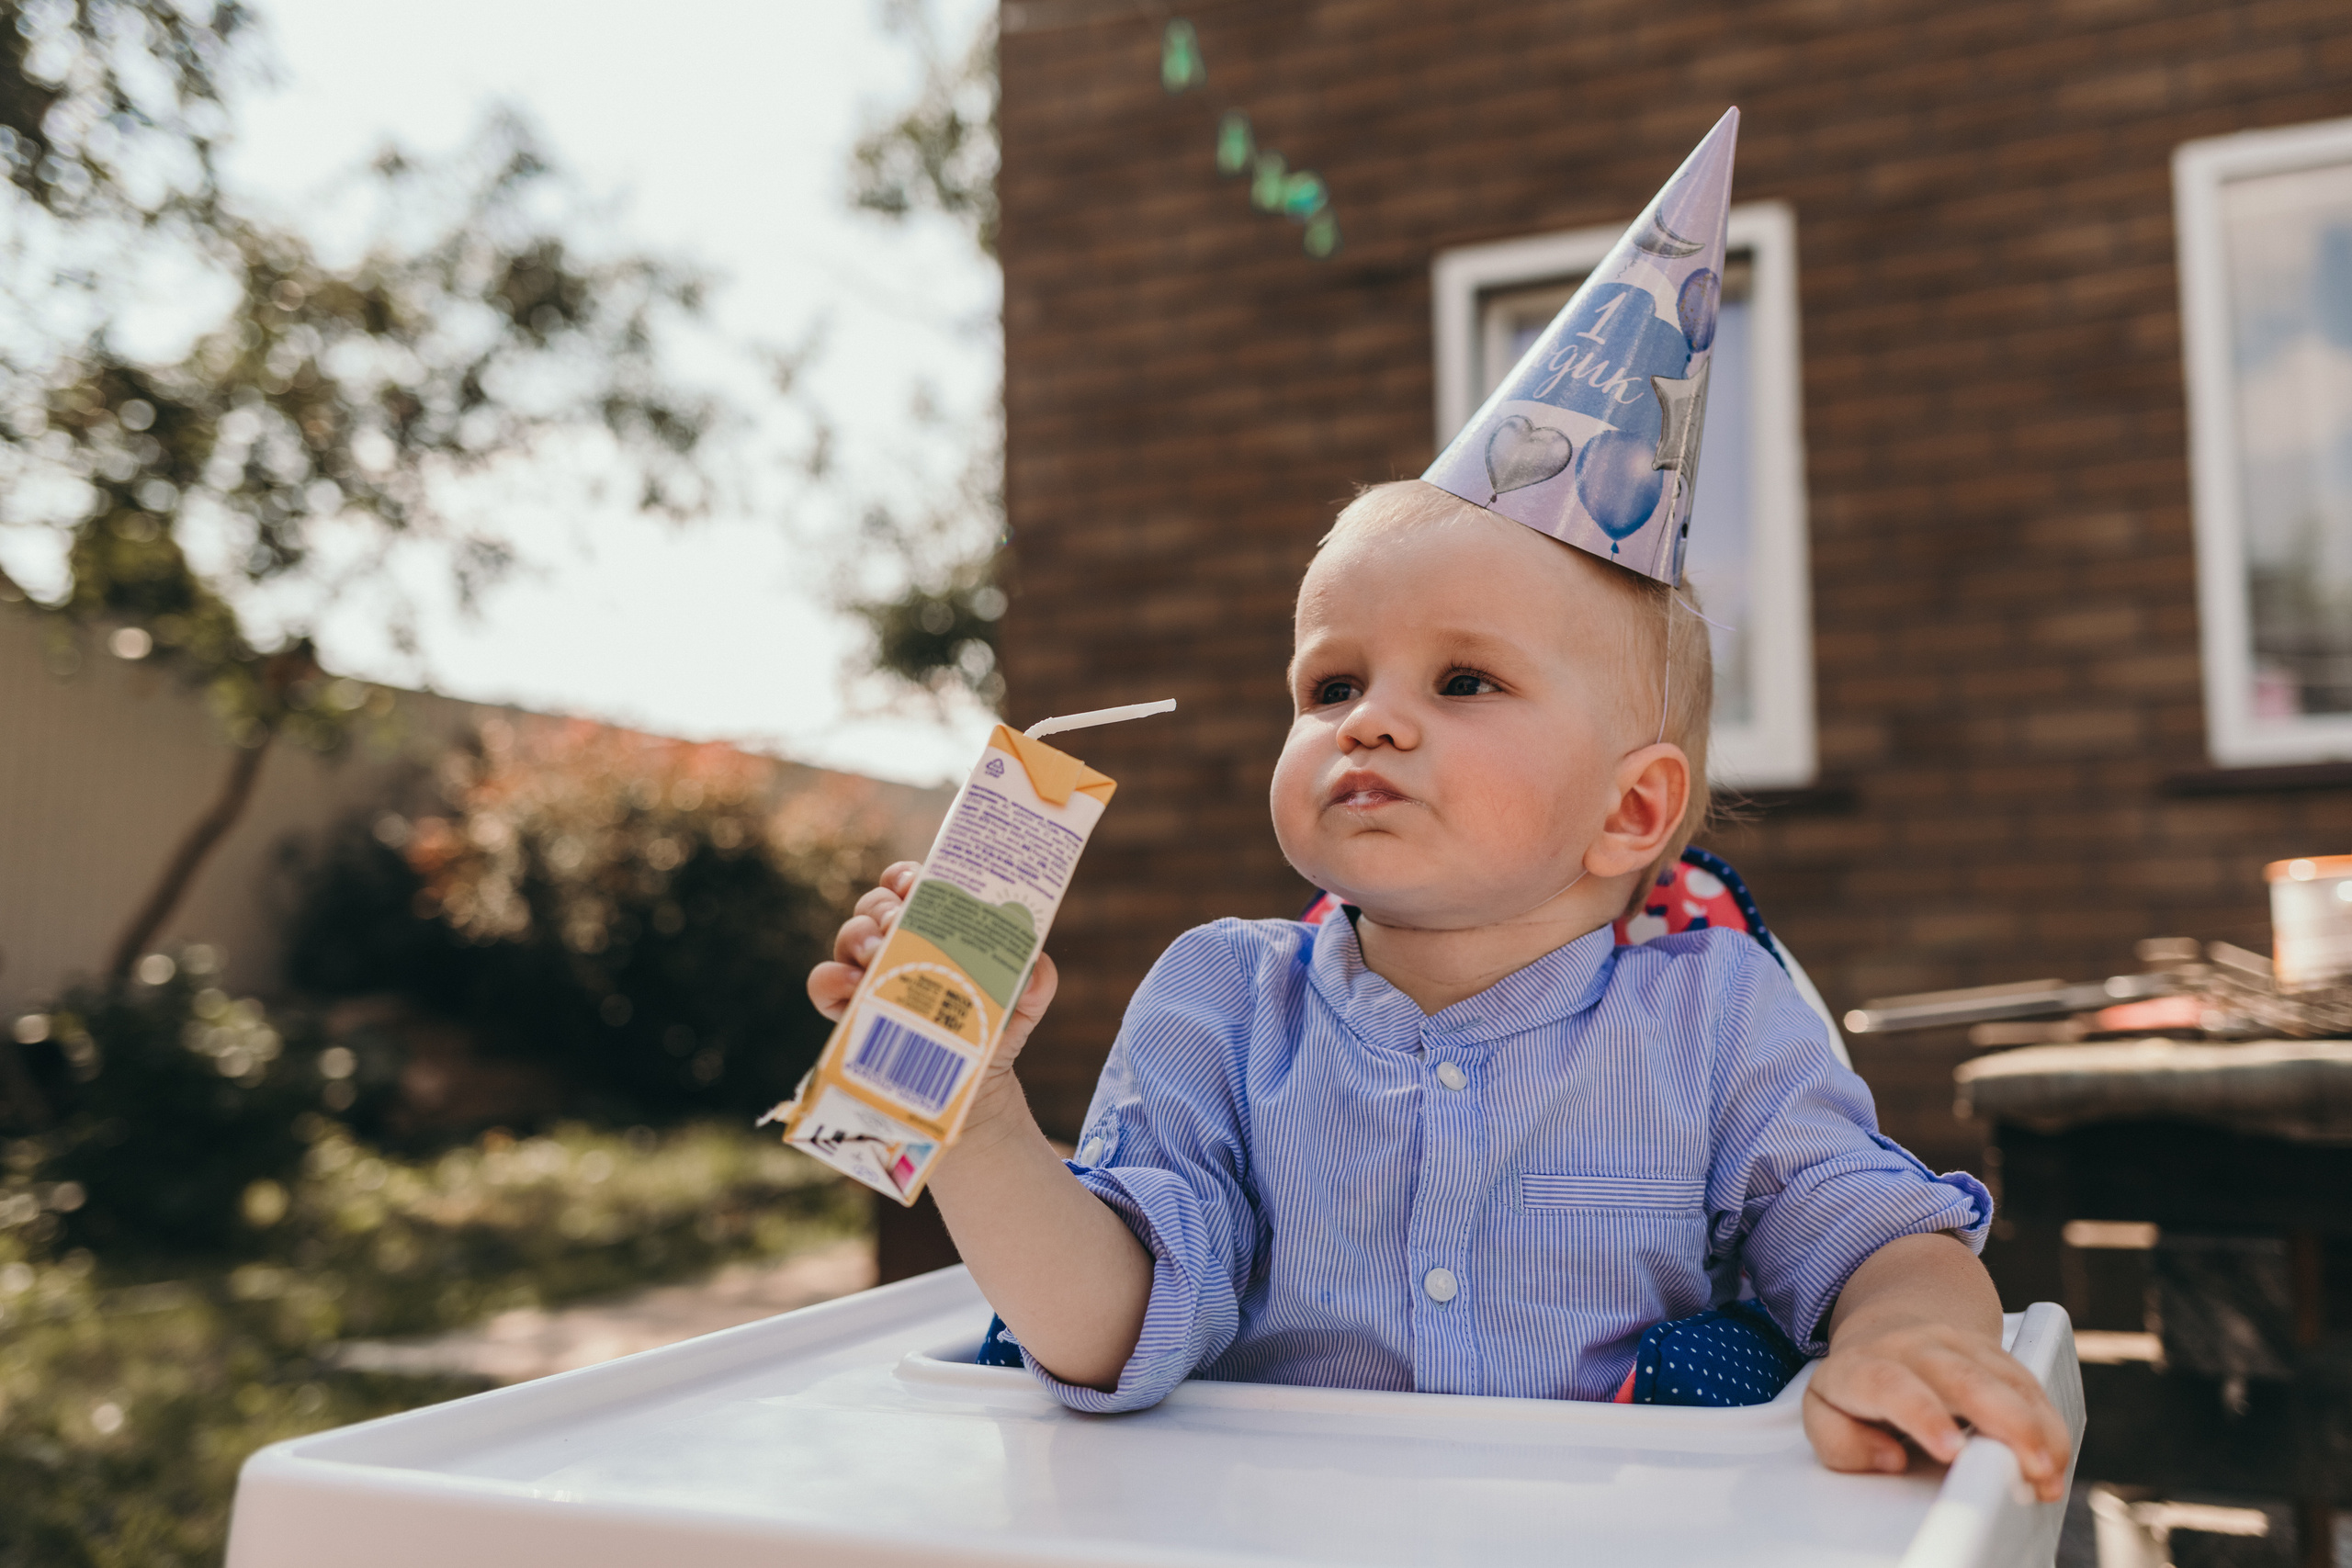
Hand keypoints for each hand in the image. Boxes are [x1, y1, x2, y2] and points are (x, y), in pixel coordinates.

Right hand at [806, 862, 1059, 1085]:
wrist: (971, 1089)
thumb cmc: (993, 1031)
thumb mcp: (1023, 1003)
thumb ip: (1036, 979)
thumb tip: (1035, 966)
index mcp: (931, 929)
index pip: (908, 885)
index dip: (906, 876)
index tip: (916, 884)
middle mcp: (894, 944)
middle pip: (874, 904)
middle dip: (883, 906)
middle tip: (899, 923)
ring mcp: (866, 976)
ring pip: (848, 935)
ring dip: (859, 936)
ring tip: (879, 953)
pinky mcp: (847, 1011)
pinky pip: (822, 984)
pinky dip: (831, 978)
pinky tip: (854, 985)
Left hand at [1803, 1318, 2071, 1499]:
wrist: (1891, 1324)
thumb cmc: (1857, 1385)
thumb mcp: (1822, 1411)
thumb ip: (1840, 1442)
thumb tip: (1891, 1458)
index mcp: (1867, 1366)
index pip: (1891, 1384)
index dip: (1922, 1414)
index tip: (1951, 1450)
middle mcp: (1917, 1349)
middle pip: (1964, 1377)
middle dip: (2003, 1422)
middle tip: (2029, 1467)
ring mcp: (1962, 1347)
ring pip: (2005, 1379)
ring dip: (2036, 1427)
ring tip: (2048, 1473)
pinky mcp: (1997, 1356)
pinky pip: (2028, 1385)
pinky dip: (2047, 1422)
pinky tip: (2054, 1457)